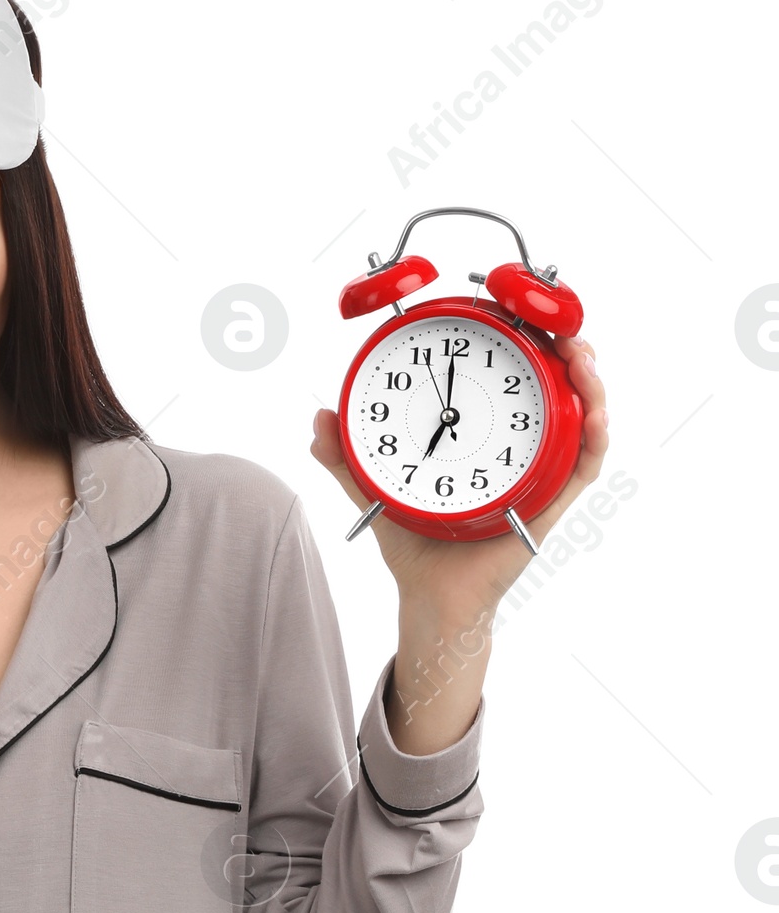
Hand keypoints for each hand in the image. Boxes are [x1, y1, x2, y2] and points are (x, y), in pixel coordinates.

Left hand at [310, 332, 608, 625]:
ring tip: (581, 357)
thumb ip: (345, 456)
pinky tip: (593, 415)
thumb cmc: (414, 544)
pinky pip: (582, 466)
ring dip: (590, 385)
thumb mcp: (376, 488)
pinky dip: (594, 437)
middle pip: (559, 392)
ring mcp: (539, 477)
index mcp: (483, 439)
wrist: (431, 597)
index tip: (520, 315)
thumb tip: (319, 421)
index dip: (527, 347)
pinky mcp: (550, 504)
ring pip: (581, 421)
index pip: (513, 383)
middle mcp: (518, 452)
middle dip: (569, 354)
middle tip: (562, 331)